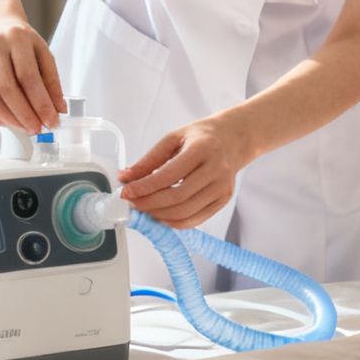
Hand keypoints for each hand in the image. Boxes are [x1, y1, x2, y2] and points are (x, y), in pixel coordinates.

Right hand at [0, 14, 63, 132]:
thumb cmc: (20, 41)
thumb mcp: (42, 53)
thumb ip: (52, 81)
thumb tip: (58, 110)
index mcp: (17, 37)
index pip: (29, 77)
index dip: (41, 103)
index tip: (52, 120)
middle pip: (6, 88)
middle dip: (24, 115)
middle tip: (36, 128)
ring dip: (7, 118)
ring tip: (23, 127)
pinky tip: (4, 121)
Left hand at [117, 116, 255, 227]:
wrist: (233, 140)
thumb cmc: (202, 137)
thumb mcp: (173, 138)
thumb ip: (149, 159)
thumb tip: (126, 178)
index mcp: (203, 149)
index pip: (169, 175)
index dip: (144, 187)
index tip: (126, 192)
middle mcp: (216, 170)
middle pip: (177, 197)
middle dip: (148, 203)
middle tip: (132, 202)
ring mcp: (222, 188)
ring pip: (185, 213)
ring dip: (159, 215)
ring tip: (144, 208)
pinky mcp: (223, 200)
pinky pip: (195, 220)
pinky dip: (173, 222)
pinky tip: (161, 214)